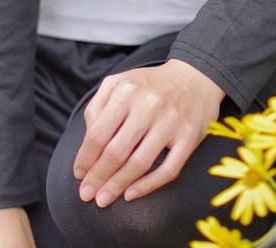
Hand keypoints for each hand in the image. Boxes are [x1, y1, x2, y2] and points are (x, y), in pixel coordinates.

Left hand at [73, 59, 224, 206]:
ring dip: (117, 186)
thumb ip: (98, 106)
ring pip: (139, 163)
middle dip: (98, 177)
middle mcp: (149, 105)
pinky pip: (167, 170)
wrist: (196, 76)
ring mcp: (171, 122)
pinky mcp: (189, 137)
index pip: (99, 133)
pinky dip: (147, 186)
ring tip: (104, 199)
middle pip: (116, 151)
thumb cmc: (151, 85)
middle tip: (87, 194)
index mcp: (127, 90)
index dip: (85, 158)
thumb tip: (86, 141)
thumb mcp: (120, 82)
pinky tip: (131, 194)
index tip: (79, 174)